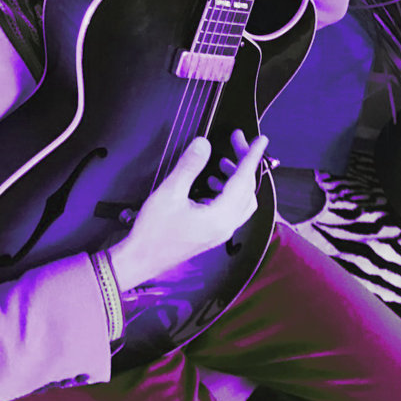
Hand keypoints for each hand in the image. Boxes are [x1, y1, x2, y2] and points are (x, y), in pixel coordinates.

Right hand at [108, 130, 267, 292]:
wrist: (141, 259)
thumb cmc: (153, 233)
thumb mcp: (169, 192)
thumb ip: (189, 166)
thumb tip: (203, 145)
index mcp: (219, 217)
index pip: (243, 179)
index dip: (252, 156)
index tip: (260, 140)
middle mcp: (225, 226)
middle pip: (246, 189)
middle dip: (243, 163)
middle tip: (235, 142)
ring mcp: (220, 232)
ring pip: (241, 200)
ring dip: (236, 178)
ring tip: (222, 162)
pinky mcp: (213, 233)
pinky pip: (231, 209)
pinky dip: (227, 191)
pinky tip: (211, 183)